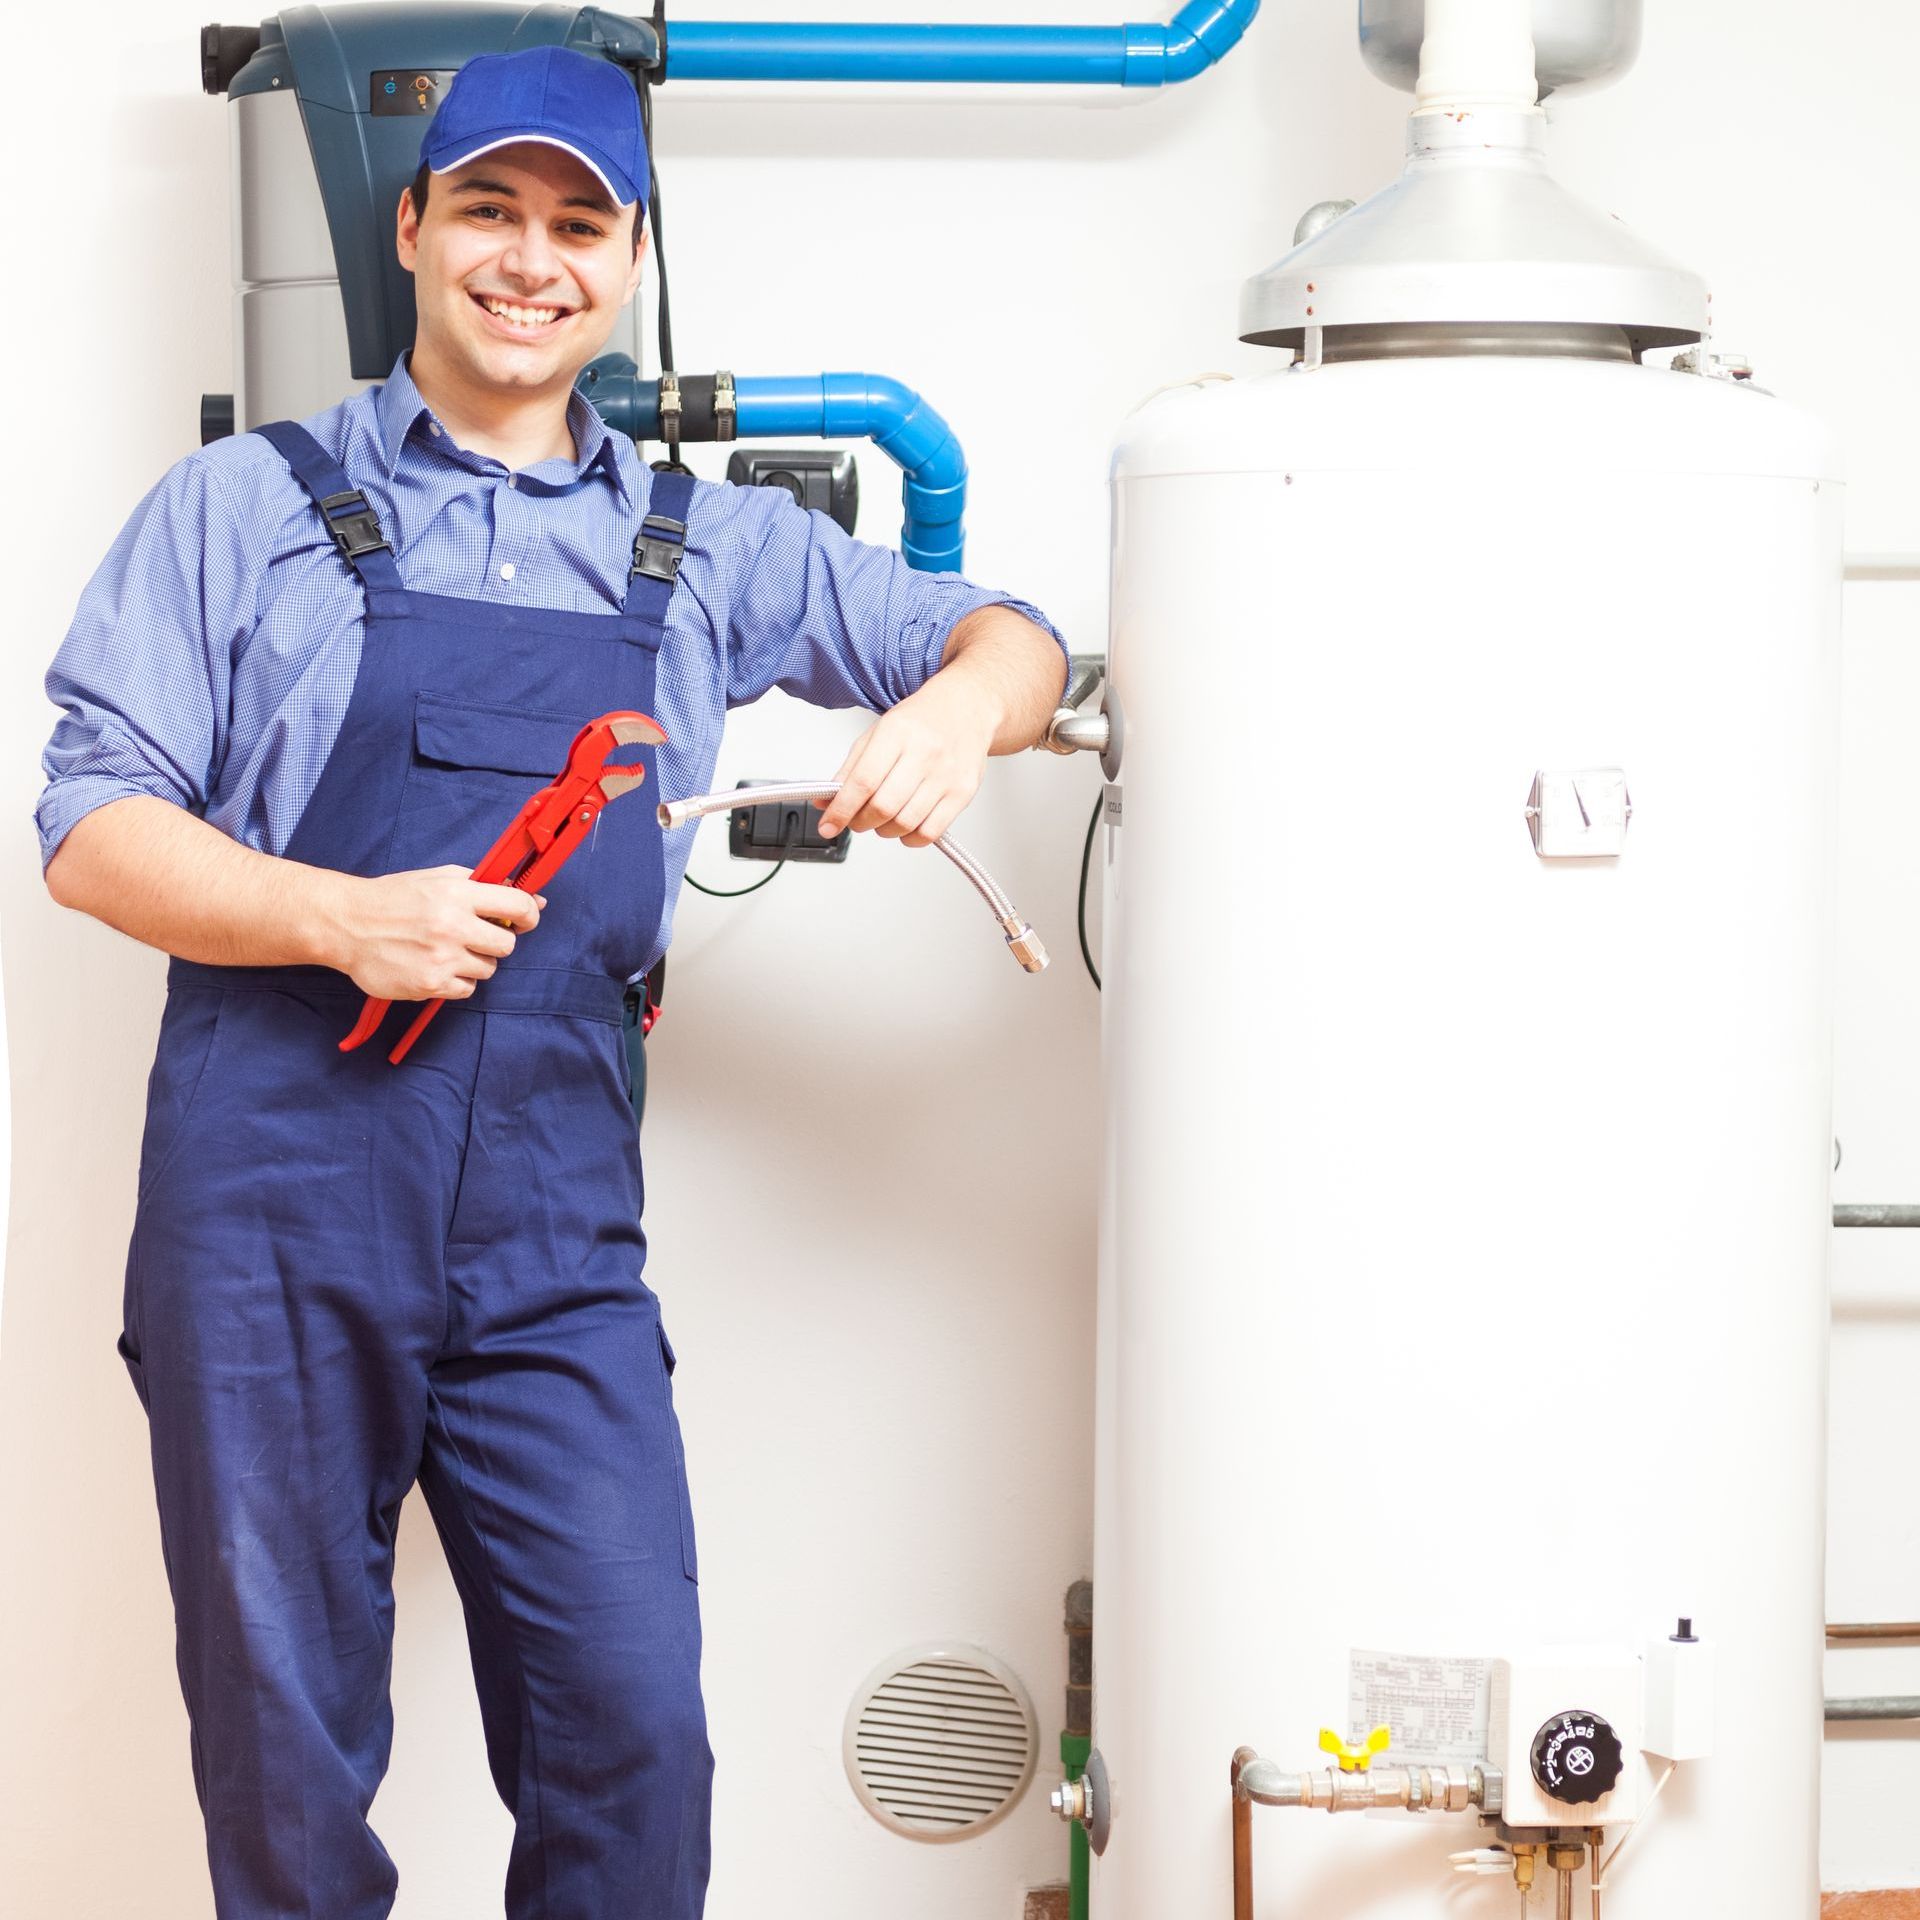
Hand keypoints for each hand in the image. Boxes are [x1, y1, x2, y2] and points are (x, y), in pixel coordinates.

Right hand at [326, 865, 544, 1001]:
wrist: (347, 924)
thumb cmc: (395, 898)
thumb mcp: (439, 879)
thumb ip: (485, 885)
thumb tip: (535, 900)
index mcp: (457, 893)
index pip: (517, 905)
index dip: (528, 914)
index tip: (523, 920)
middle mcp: (452, 926)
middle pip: (506, 945)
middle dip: (494, 941)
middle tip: (474, 936)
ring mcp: (441, 958)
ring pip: (488, 969)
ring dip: (474, 962)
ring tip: (445, 950)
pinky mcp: (430, 984)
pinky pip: (466, 989)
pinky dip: (456, 980)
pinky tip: (435, 965)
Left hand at [816, 676, 998, 847]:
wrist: (967, 708)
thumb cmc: (921, 720)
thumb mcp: (878, 733)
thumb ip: (850, 769)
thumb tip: (825, 802)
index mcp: (897, 733)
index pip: (863, 781)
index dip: (841, 809)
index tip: (828, 825)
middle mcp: (924, 753)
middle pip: (883, 806)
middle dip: (860, 822)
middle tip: (856, 820)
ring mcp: (946, 775)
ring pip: (905, 823)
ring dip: (884, 830)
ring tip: (882, 819)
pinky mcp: (963, 793)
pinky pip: (930, 832)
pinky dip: (910, 839)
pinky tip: (905, 826)